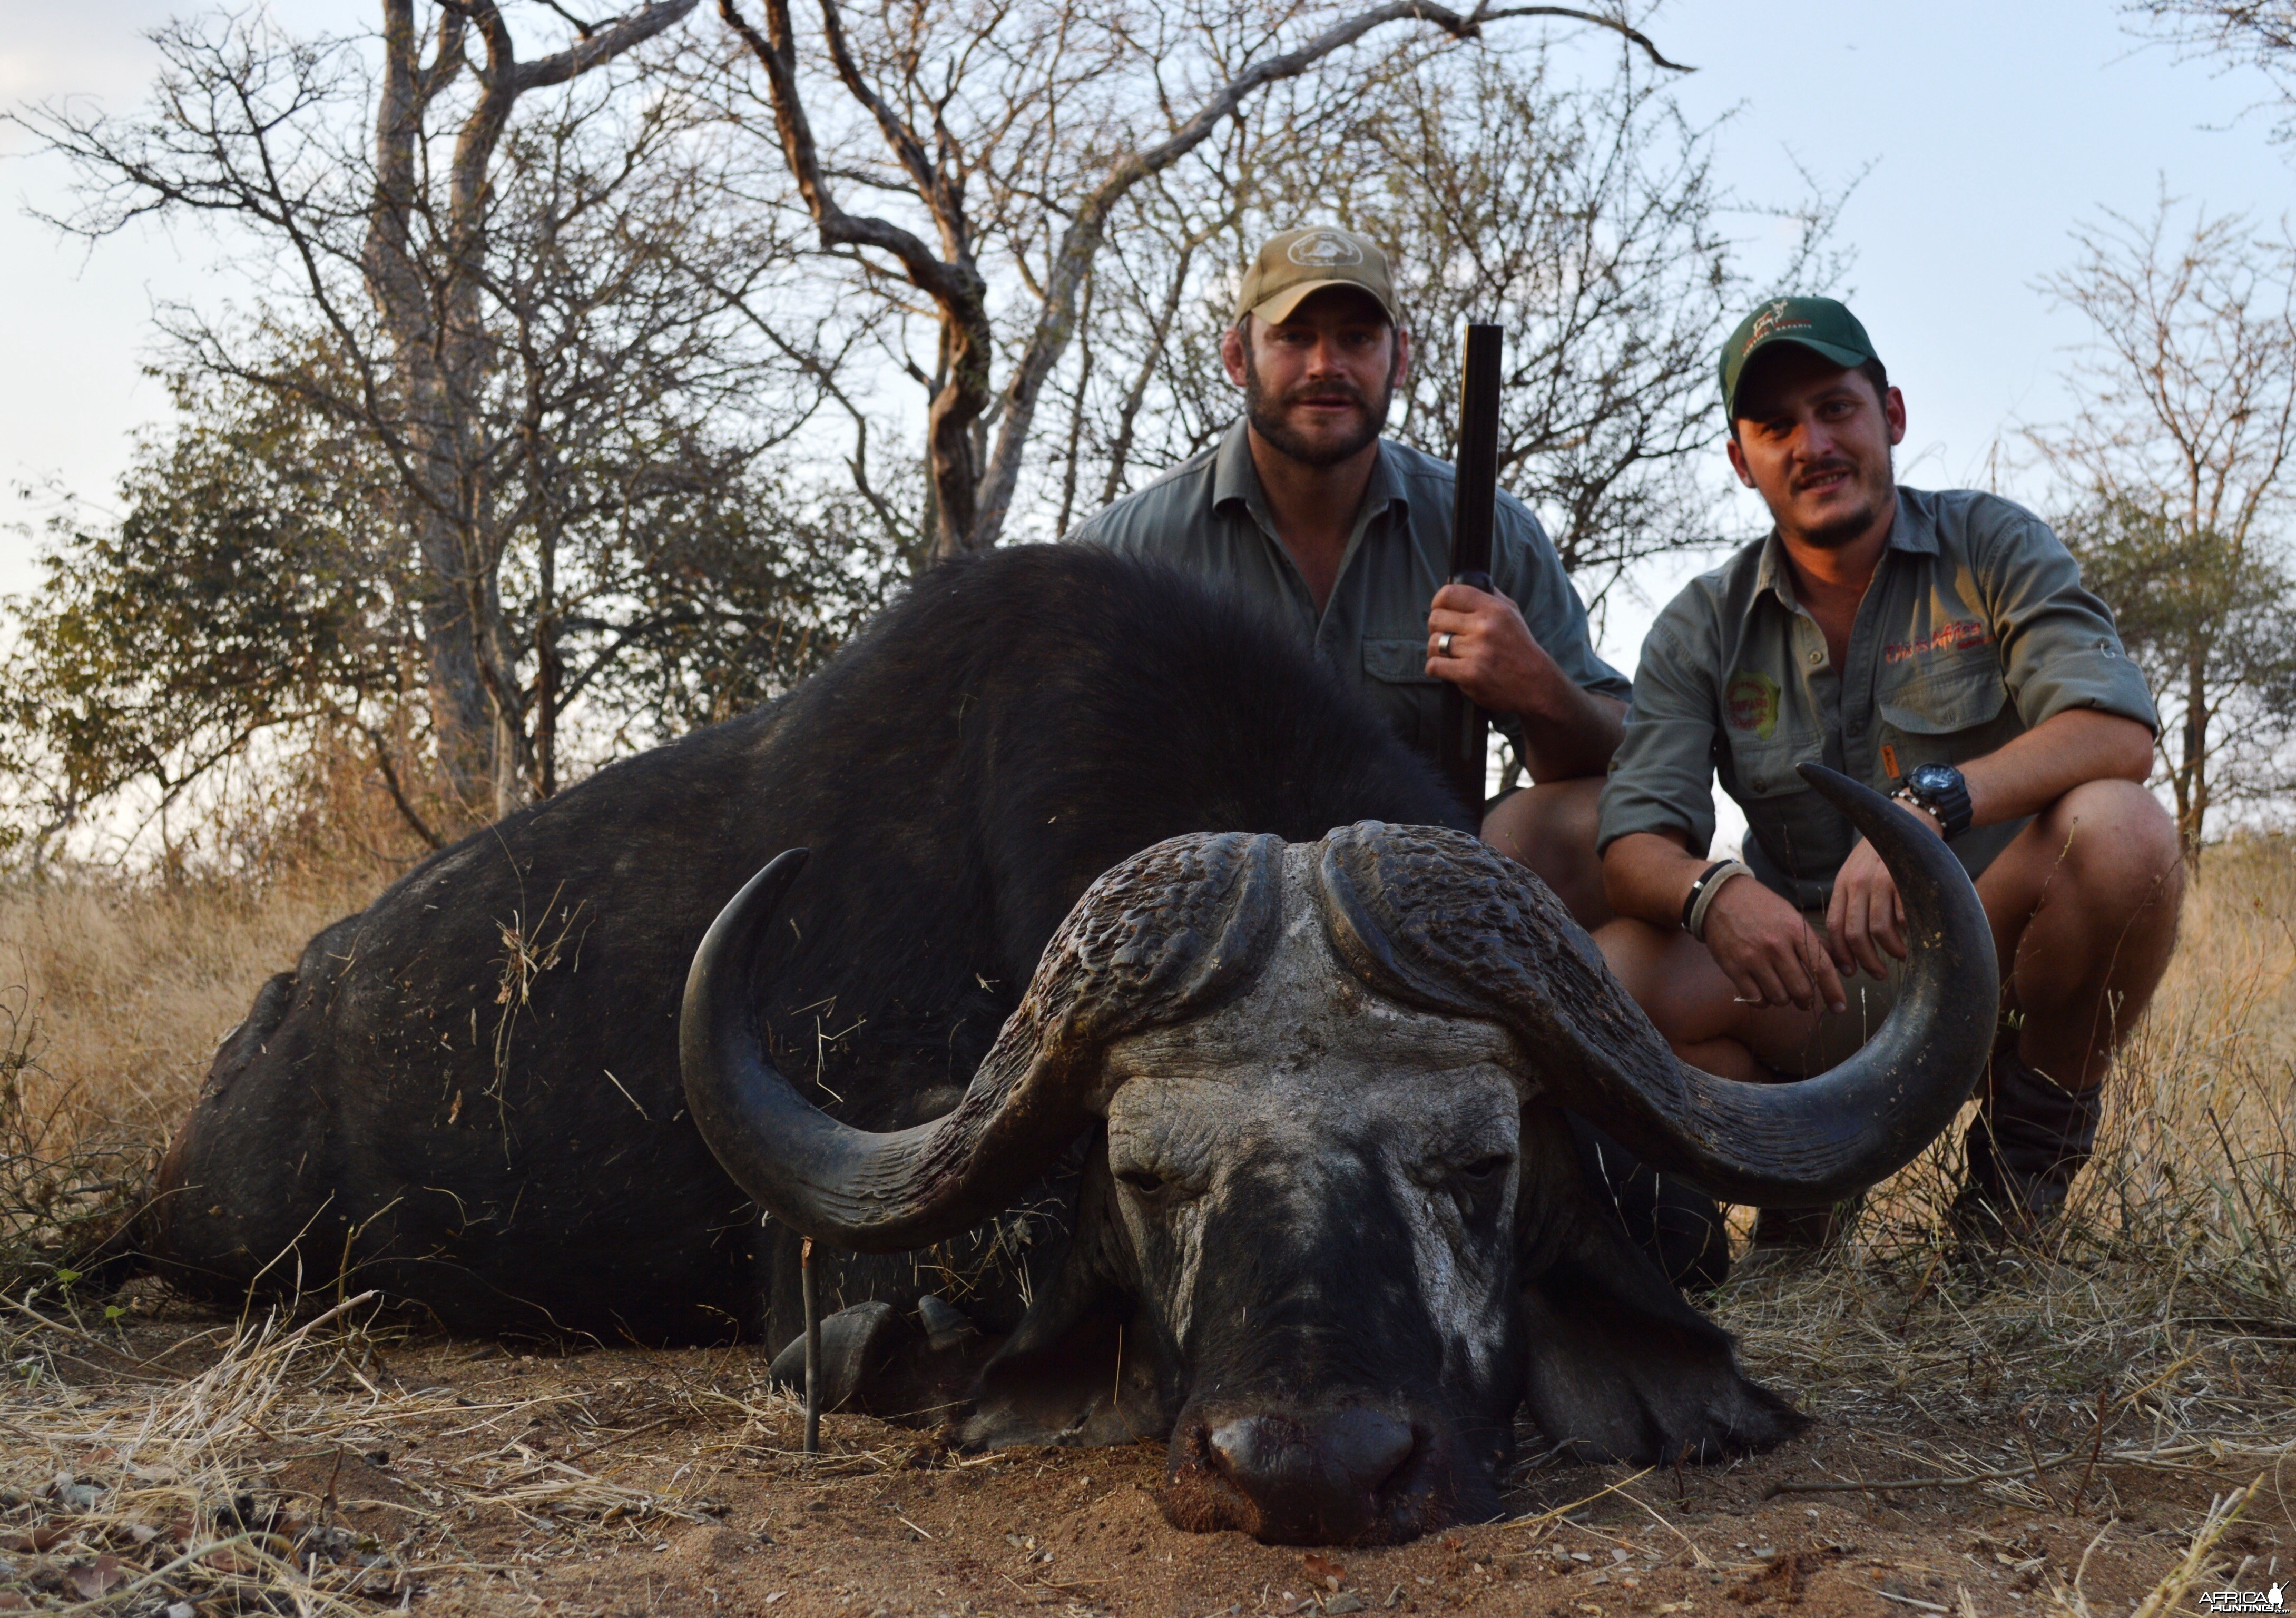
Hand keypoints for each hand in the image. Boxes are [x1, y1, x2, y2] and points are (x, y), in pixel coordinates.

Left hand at [1426, 583, 1549, 711]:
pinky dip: (1437, 669)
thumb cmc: (1519, 646)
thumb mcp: (1511, 612)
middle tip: (1446, 637)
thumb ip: (1486, 593)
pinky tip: (1449, 669)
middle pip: (1436, 619)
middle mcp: (1485, 627)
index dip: (1438, 602)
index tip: (1441, 610)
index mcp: (1494, 609)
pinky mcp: (1470, 674)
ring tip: (1450, 655)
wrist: (1536, 684)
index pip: (1449, 593)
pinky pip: (1434, 665)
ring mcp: (1478, 651)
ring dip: (1436, 651)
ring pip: (1433, 643)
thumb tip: (1453, 578)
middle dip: (1436, 629)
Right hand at [1701, 874, 1846, 1014]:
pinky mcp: (1734, 968)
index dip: (1834, 992)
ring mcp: (1754, 958)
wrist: (1721, 897)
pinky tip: (1762, 993)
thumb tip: (1842, 966)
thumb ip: (1814, 941)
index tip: (1840, 1008)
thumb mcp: (1792, 916)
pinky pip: (1755, 999)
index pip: (1822, 968)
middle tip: (1804, 1000)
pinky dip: (1763, 1002)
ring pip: (1779, 998)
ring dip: (1783, 1000)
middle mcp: (1777, 946)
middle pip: (1801, 989)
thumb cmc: (1761, 907)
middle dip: (1806, 1000)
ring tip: (1780, 992)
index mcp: (1796, 931)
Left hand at [1823, 809, 1940, 979]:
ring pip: (1880, 930)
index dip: (1840, 953)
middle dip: (1865, 961)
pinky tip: (1914, 938)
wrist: (1910, 819)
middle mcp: (1859, 883)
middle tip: (1876, 974)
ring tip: (1898, 957)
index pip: (1835, 925)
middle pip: (1855, 933)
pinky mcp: (1907, 881)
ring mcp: (1883, 881)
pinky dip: (1910, 934)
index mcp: (1844, 883)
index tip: (1849, 971)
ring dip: (1891, 952)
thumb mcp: (1857, 872)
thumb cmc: (1883, 853)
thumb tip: (1849, 942)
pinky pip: (1906, 918)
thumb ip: (1852, 900)